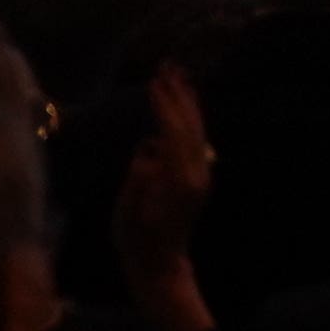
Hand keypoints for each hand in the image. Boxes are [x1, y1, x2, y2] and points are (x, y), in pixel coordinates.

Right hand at [119, 65, 218, 330]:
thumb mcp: (128, 214)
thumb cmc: (138, 242)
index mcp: (181, 180)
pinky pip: (195, 141)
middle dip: (179, 94)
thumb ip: (137, 181)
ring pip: (197, 131)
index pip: (174, 132)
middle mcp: (198, 173)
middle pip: (191, 125)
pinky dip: (188, 120)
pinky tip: (180, 109)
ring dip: (187, 103)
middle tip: (169, 65)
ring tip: (178, 77)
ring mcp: (201, 176)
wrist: (162, 265)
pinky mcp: (197, 179)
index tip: (155, 81)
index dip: (165, 106)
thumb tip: (147, 149)